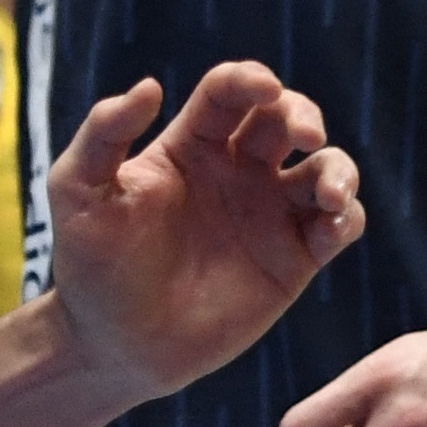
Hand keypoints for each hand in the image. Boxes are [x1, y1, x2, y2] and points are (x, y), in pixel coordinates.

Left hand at [44, 63, 361, 394]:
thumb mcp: (78, 193)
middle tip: (305, 136)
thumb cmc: (90, 268)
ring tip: (330, 196)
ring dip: (339, 169)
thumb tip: (150, 85)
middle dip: (304, 115)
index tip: (265, 88)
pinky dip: (348, 218)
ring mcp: (270, 214)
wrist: (115, 347)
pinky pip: (340, 225)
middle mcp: (238, 171)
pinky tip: (331, 226)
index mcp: (191, 146)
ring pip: (326, 168)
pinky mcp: (295, 258)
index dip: (251, 79)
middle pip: (287, 117)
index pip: (230, 93)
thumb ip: (104, 134)